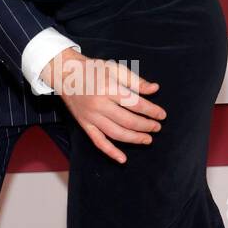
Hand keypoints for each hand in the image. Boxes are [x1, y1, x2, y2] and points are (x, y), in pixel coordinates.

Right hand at [41, 49, 165, 163]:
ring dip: (134, 139)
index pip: (135, 104)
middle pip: (128, 120)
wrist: (66, 74)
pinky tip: (122, 159)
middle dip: (146, 126)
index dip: (151, 111)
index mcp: (109, 88)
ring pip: (116, 133)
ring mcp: (91, 117)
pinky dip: (111, 152)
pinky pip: (98, 141)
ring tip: (147, 140)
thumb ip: (135, 80)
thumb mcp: (115, 68)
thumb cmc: (92, 69)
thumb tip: (155, 89)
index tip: (162, 115)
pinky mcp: (85, 125)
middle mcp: (99, 105)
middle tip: (157, 128)